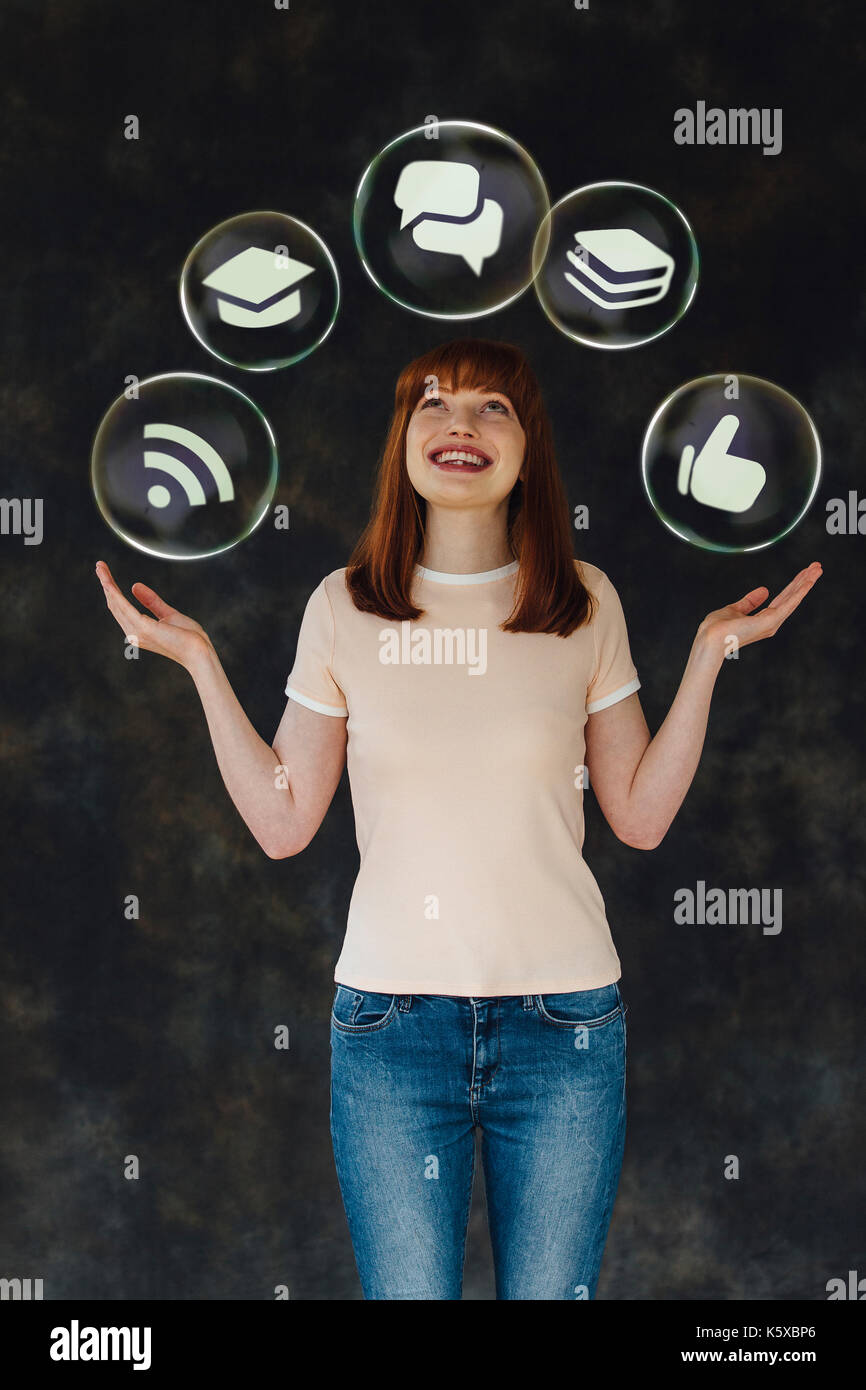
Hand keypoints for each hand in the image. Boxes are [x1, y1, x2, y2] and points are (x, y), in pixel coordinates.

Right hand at [95, 560, 213, 669]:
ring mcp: (137, 632)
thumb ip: (151, 601)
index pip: (121, 607)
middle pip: (115, 605)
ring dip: (107, 585)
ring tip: (100, 568)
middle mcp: (134, 633)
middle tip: (99, 565)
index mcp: (139, 630)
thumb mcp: (168, 614)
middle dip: (106, 584)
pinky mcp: (144, 628)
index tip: (106, 574)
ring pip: (116, 604)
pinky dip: (116, 594)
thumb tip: (135, 586)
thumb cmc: (188, 639)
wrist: (199, 652)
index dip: (113, 590)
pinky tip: (109, 584)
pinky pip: (125, 608)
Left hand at [696, 561, 822, 656]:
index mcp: (763, 620)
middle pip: (791, 597)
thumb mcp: (735, 609)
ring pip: (794, 598)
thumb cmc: (717, 629)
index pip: (782, 599)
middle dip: (804, 581)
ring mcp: (772, 622)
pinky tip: (808, 580)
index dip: (793, 585)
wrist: (710, 638)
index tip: (803, 573)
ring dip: (806, 582)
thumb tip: (764, 590)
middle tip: (817, 566)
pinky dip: (800, 591)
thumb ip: (750, 602)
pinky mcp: (771, 621)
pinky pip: (789, 602)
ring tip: (818, 568)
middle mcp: (771, 622)